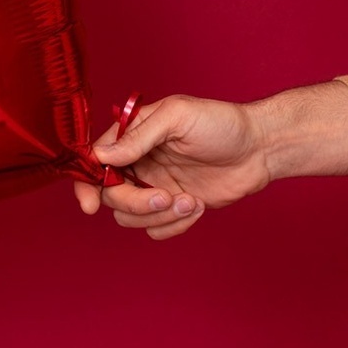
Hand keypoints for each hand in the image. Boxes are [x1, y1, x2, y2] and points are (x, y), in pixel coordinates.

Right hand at [72, 83, 347, 238]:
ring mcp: (154, 186)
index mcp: (131, 136)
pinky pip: (156, 230)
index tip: (89, 204)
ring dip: (158, 216)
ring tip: (189, 202)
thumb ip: (138, 136)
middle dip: (135, 202)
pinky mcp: (174, 208)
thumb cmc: (220, 122)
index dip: (86, 183)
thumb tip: (102, 156)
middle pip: (110, 194)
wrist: (261, 149)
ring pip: (130, 216)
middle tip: (165, 198)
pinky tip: (197, 207)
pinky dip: (174, 226)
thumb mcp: (176, 117)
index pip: (94, 161)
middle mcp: (137, 162)